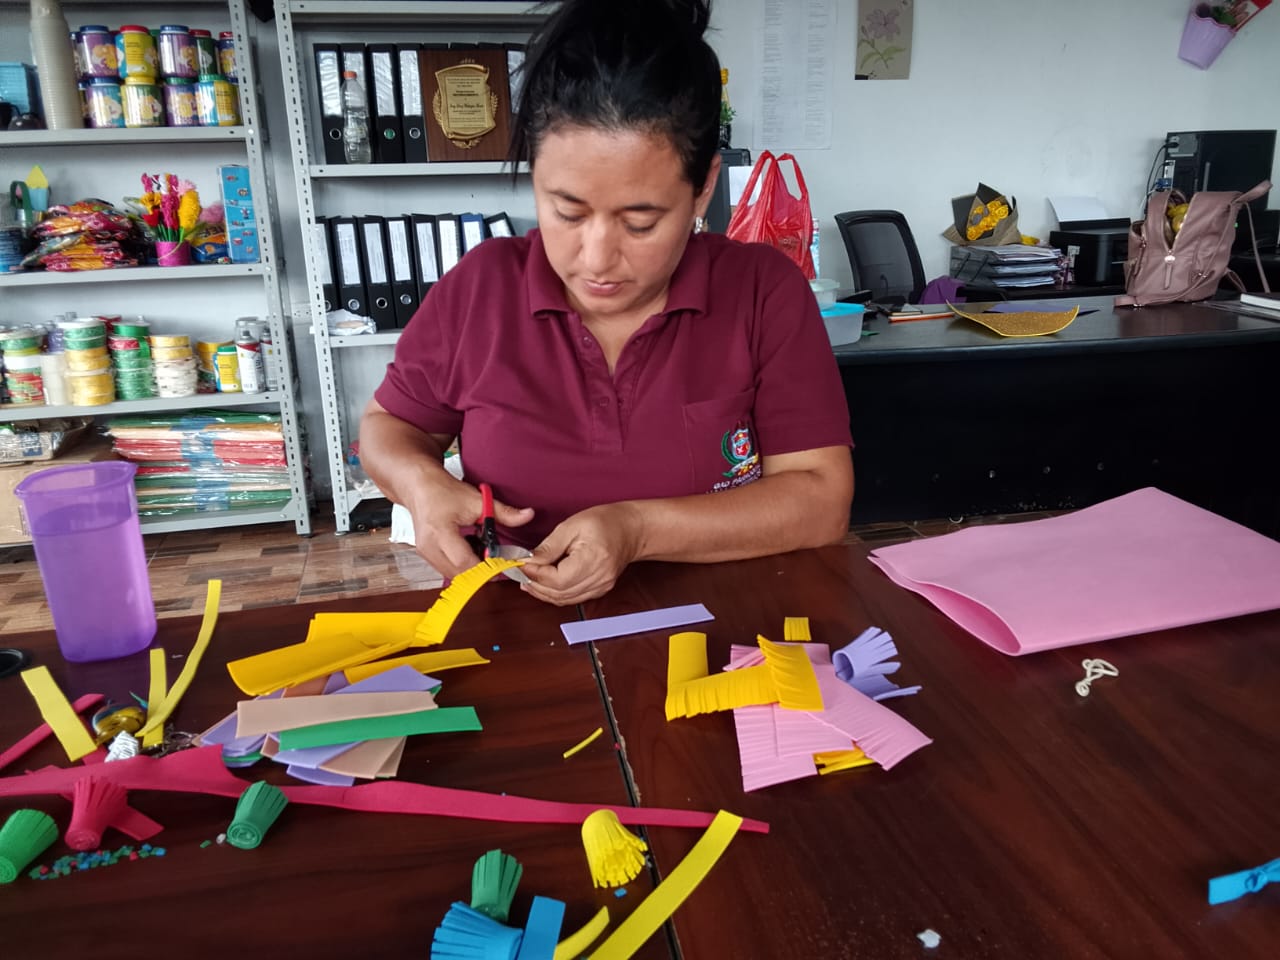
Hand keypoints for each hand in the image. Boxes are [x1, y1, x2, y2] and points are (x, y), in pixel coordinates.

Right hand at [409, 479, 533, 579]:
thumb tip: (527, 516)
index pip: (465, 562)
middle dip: (481, 570)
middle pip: (460, 573)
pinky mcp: (426, 555)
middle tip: (497, 558)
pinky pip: (447, 569)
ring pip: (454, 575)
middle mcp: (429, 547)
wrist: (419, 486)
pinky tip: (469, 549)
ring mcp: (425, 554)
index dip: (486, 567)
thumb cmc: (443, 491)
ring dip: (472, 568)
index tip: (502, 563)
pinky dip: (462, 564)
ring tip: (482, 550)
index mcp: (440, 532)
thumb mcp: (476, 499)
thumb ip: (503, 512)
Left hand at [520, 502, 641, 605]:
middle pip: (559, 593)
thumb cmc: (605, 522)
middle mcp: (600, 578)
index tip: (521, 565)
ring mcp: (601, 587)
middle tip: (519, 574)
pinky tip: (544, 583)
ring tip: (527, 579)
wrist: (631, 530)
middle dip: (535, 585)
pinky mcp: (599, 590)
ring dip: (542, 592)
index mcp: (594, 559)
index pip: (557, 579)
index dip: (536, 575)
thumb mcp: (572, 525)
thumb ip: (549, 547)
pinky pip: (572, 598)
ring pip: (564, 600)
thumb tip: (528, 562)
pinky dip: (555, 593)